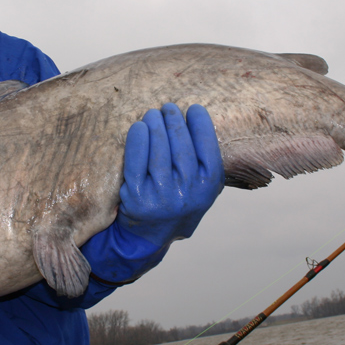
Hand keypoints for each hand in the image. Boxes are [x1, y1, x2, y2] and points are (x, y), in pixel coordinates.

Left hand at [116, 103, 224, 245]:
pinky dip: (137, 140)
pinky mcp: (138, 197)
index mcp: (209, 186)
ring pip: (158, 149)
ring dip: (155, 124)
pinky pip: (136, 161)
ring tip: (153, 114)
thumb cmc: (180, 201)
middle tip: (168, 108)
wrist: (152, 236)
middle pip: (181, 144)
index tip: (193, 108)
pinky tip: (139, 127)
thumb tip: (196, 117)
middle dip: (173, 120)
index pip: (207, 146)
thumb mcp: (203, 187)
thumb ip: (205, 161)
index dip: (200, 123)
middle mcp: (187, 191)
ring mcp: (162, 195)